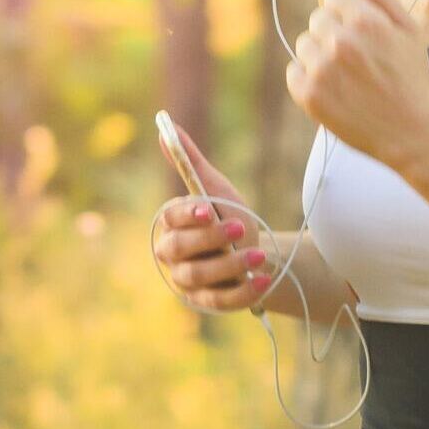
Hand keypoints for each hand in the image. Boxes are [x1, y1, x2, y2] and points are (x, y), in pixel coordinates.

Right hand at [153, 120, 272, 310]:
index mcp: (172, 226)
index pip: (171, 220)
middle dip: (210, 238)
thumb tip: (165, 125)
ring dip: (230, 265)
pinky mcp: (208, 303)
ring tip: (258, 255)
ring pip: (200, 276)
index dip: (187, 215)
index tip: (208, 209)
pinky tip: (262, 279)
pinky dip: (242, 291)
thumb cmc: (230, 217)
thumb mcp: (216, 189)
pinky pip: (221, 301)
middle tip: (240, 227)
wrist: (257, 254)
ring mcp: (189, 282)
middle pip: (180, 249)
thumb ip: (190, 163)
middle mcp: (173, 256)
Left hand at [285, 0, 428, 166]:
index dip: (349, 14)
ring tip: (348, 77)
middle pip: (318, 19)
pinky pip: (294, 72)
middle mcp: (341, 42)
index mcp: (366, 21)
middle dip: (334, 34)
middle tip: (359, 60)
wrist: (411, 133)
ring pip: (304, 44)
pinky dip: (308, 79)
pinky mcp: (309, 96)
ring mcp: (322, 70)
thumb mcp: (408, 30)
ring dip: (320, 56)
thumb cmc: (411, 79)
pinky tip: (335, 90)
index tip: (363, 35)